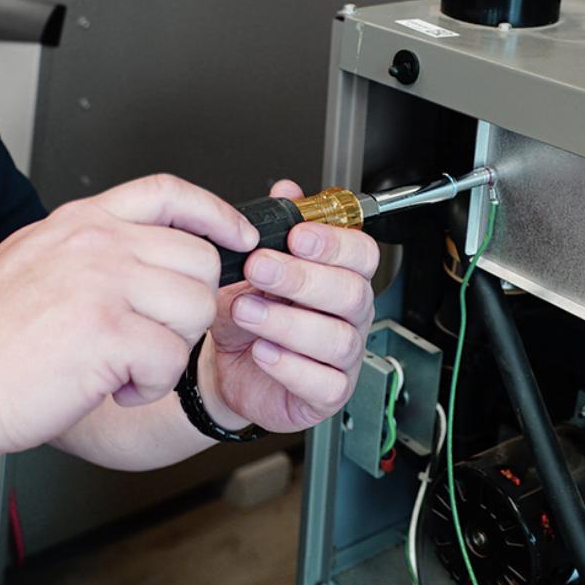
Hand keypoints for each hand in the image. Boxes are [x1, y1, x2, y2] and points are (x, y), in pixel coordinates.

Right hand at [0, 174, 256, 457]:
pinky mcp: (107, 332)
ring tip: (124, 364)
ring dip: (171, 350)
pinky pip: (172, 359)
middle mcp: (95, 242)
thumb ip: (93, 248)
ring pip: (197, 309)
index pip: (168, 192)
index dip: (216, 212)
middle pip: (200, 260)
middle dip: (187, 310)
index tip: (240, 235)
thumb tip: (153, 250)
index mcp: (80, 221)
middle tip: (146, 339)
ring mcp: (102, 282)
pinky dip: (149, 387)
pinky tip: (112, 387)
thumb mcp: (35, 261)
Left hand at [205, 180, 379, 433]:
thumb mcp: (251, 265)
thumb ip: (273, 227)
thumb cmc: (247, 314)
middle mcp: (349, 316)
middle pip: (352, 293)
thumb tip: (288, 190)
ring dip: (287, 321)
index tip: (297, 236)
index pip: (361, 254)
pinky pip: (324, 383)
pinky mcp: (327, 393)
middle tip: (259, 268)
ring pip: (337, 338)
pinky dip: (290, 366)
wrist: (223, 366)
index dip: (334, 243)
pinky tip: (262, 351)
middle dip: (302, 278)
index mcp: (339, 277)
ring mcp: (343, 357)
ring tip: (246, 311)